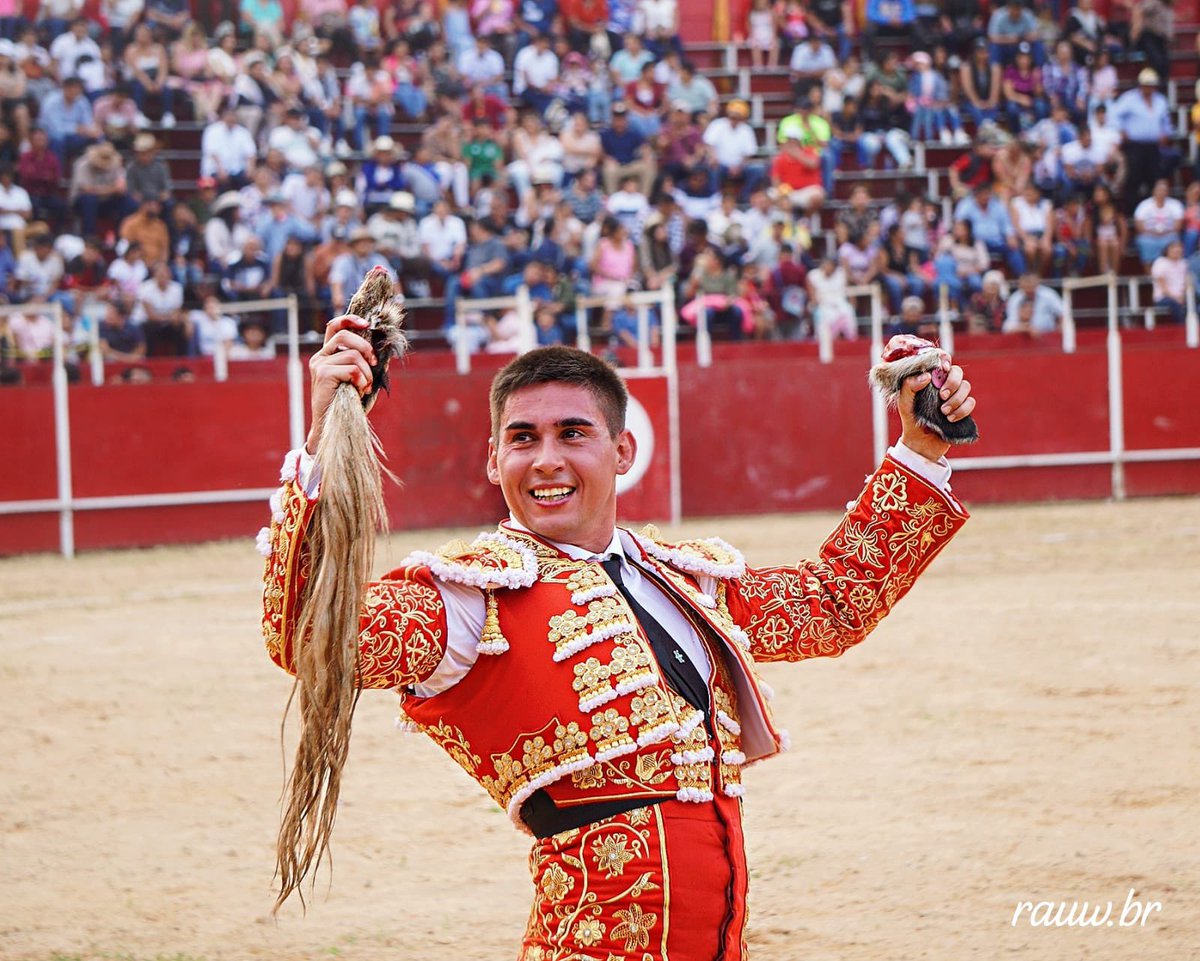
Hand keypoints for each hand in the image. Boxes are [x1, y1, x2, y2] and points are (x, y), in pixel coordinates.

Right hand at [306, 314, 376, 451]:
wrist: (333, 425)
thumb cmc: (348, 403)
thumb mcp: (361, 380)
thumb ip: (368, 364)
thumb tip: (384, 350)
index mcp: (328, 354)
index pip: (334, 326)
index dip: (349, 320)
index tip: (366, 323)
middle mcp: (321, 357)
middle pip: (344, 335)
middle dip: (365, 347)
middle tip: (373, 364)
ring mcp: (319, 365)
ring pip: (352, 355)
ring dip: (366, 372)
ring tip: (364, 386)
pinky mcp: (323, 375)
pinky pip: (351, 368)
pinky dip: (361, 379)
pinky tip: (359, 390)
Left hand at [897, 357, 975, 461]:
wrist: (920, 443)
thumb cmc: (911, 419)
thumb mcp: (904, 403)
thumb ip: (909, 387)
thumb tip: (926, 376)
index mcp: (930, 379)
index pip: (942, 362)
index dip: (945, 361)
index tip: (943, 369)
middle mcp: (944, 385)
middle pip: (957, 372)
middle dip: (952, 382)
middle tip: (942, 396)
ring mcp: (955, 396)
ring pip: (966, 387)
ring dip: (956, 399)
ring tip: (943, 412)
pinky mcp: (963, 409)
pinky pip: (971, 402)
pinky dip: (962, 410)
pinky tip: (950, 419)